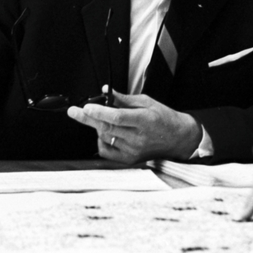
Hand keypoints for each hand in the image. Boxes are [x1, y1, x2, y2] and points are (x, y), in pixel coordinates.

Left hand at [66, 90, 201, 162]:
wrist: (178, 138)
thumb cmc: (164, 118)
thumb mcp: (148, 102)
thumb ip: (125, 99)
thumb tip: (106, 92)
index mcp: (145, 120)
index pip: (117, 117)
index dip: (100, 112)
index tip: (86, 107)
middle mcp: (138, 137)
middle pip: (107, 128)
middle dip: (88, 118)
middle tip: (74, 111)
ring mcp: (133, 151)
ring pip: (105, 138)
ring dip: (97, 126)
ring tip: (97, 118)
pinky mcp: (129, 160)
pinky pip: (107, 151)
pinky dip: (101, 140)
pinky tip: (103, 133)